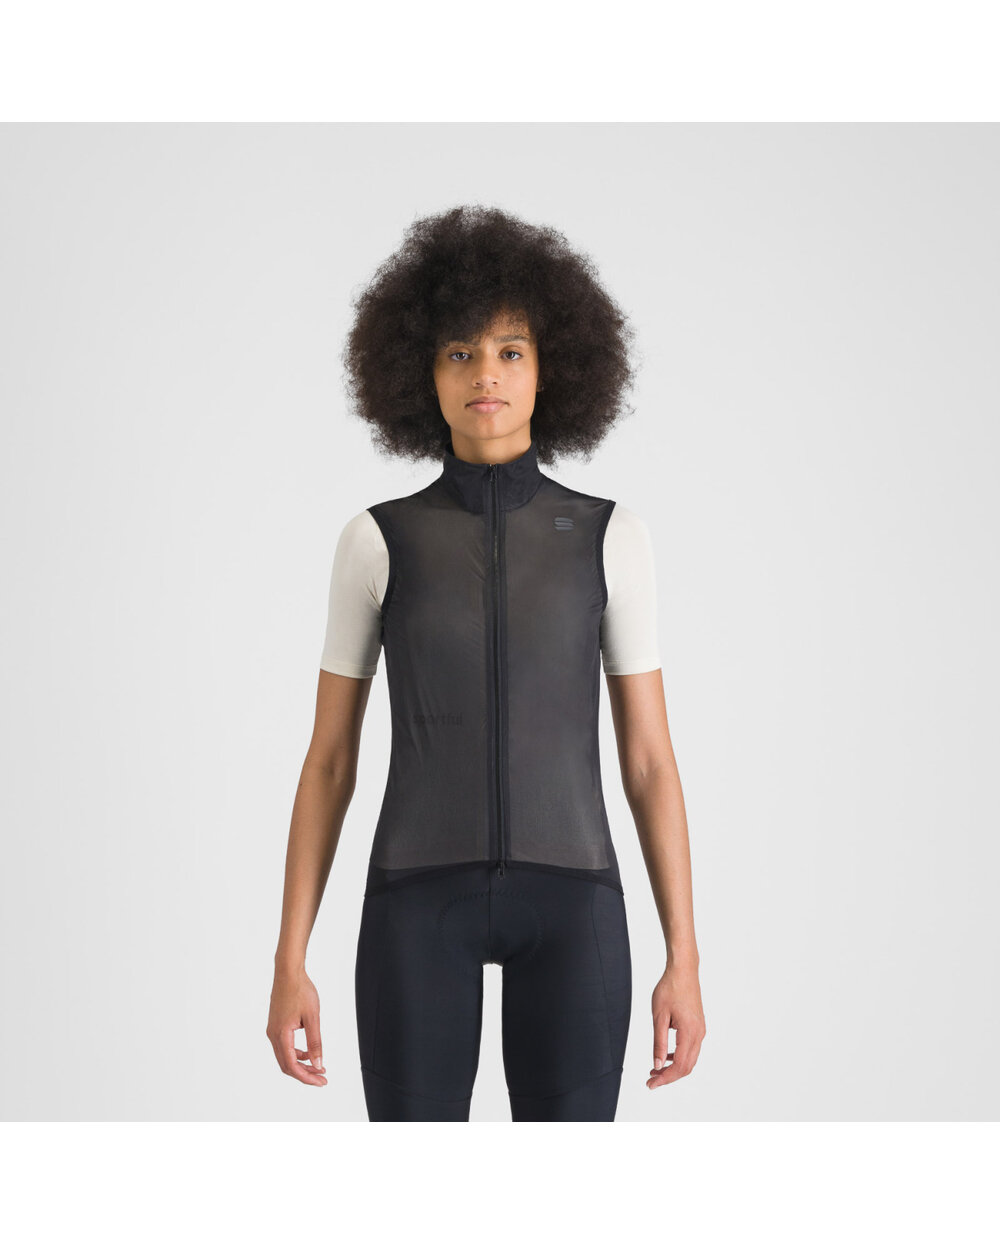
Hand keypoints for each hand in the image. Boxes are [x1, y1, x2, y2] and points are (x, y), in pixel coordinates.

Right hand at [266, 967, 327, 1085]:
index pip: (292, 1065)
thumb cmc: (300, 990)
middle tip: (321, 1079)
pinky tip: (309, 1052)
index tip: (321, 1081)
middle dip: (304, 1074)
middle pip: (286, 1065)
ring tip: (318, 1067)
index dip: (306, 1077)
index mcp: (281, 1034)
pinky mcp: (275, 1026)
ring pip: (285, 1057)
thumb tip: (318, 1063)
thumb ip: (315, 1042)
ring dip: (301, 1064)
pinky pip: (284, 1047)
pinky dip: (296, 1053)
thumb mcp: (313, 1017)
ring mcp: (272, 1030)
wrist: (288, 972)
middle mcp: (273, 1035)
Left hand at [647, 960, 704, 1088]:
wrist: (683, 970)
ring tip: (655, 1070)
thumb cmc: (670, 988)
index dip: (665, 1079)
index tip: (651, 1084)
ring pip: (690, 1059)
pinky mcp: (698, 1026)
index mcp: (689, 1033)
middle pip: (687, 1067)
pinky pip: (691, 1048)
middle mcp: (699, 1034)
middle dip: (669, 1076)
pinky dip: (679, 1057)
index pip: (679, 1066)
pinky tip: (666, 1055)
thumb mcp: (659, 1016)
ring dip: (674, 1067)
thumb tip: (658, 1065)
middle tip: (651, 1080)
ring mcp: (700, 1030)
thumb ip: (658, 1043)